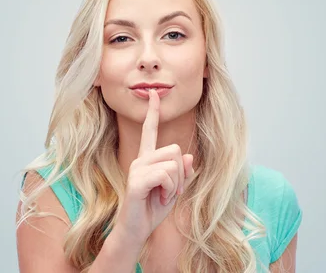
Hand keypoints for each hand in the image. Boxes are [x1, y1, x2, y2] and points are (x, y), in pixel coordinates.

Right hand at [114, 89, 195, 246]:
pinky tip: (160, 198)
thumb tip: (189, 156)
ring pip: (173, 163)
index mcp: (147, 159)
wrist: (136, 231)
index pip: (150, 130)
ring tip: (164, 195)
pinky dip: (170, 189)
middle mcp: (140, 159)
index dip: (153, 112)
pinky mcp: (137, 180)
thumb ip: (183, 173)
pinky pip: (166, 175)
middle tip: (171, 190)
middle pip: (175, 150)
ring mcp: (137, 168)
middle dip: (181, 173)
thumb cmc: (152, 210)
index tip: (154, 93)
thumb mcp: (175, 190)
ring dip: (176, 184)